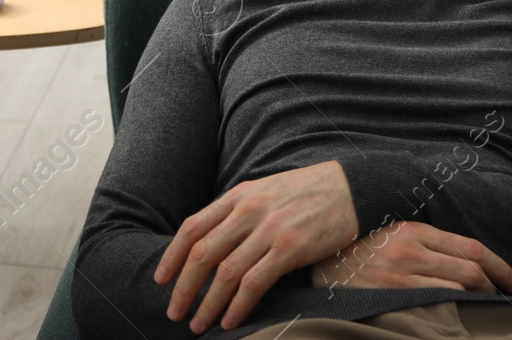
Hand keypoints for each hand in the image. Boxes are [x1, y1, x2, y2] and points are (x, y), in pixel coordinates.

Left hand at [154, 160, 357, 332]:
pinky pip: (254, 282)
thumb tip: (209, 243)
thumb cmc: (305, 194)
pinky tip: (229, 321)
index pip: (191, 228)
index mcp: (236, 196)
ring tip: (197, 323)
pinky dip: (237, 305)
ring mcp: (268, 229)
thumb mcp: (263, 193)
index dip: (171, 256)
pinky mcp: (289, 248)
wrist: (350, 188)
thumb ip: (236, 213)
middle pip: (202, 253)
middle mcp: (247, 211)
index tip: (160, 280)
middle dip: (183, 287)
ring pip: (224, 272)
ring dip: (207, 303)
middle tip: (173, 312)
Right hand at [313, 219, 511, 295]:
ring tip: (483, 305)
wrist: (315, 261)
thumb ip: (422, 240)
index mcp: (412, 229)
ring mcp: (401, 273)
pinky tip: (457, 311)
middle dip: (494, 285)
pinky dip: (454, 307)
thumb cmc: (356, 248)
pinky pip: (436, 301)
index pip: (471, 247)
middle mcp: (410, 249)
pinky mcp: (391, 293)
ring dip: (476, 299)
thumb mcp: (389, 233)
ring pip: (458, 287)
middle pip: (471, 268)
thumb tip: (464, 257)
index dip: (500, 266)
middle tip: (503, 297)